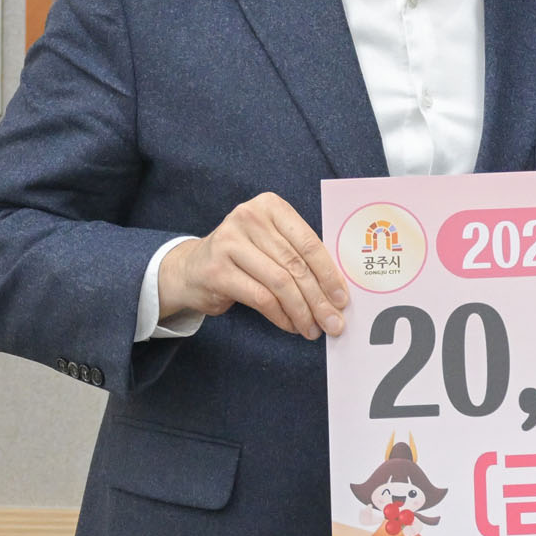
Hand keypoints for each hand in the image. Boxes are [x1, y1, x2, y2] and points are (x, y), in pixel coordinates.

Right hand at [157, 192, 348, 338]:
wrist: (192, 268)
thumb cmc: (244, 256)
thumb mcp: (272, 243)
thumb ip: (300, 256)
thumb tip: (337, 291)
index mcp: (270, 206)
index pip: (308, 242)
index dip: (329, 273)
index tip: (343, 299)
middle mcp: (249, 217)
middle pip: (296, 264)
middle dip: (319, 298)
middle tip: (334, 322)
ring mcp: (229, 242)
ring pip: (280, 283)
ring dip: (302, 311)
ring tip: (314, 329)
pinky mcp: (217, 270)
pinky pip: (261, 298)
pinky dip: (281, 316)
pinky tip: (291, 326)